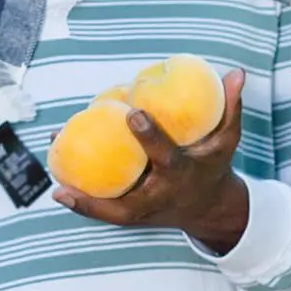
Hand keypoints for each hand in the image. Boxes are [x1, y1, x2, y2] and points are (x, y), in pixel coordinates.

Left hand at [53, 69, 249, 253]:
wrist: (207, 208)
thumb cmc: (212, 167)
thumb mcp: (227, 141)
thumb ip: (230, 108)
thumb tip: (235, 73)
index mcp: (181, 174)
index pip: (165, 155)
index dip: (150, 137)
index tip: (133, 113)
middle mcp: (159, 194)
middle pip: (127, 188)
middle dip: (103, 175)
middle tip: (76, 147)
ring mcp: (142, 209)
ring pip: (107, 208)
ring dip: (80, 197)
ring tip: (55, 179)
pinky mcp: (130, 217)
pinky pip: (102, 212)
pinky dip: (81, 204)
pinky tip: (59, 189)